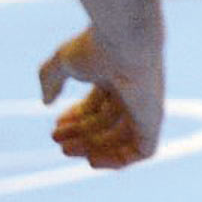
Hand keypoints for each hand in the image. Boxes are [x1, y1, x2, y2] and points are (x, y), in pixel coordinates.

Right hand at [39, 26, 163, 169]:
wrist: (125, 41)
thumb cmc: (96, 46)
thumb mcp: (64, 60)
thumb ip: (51, 78)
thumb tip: (47, 102)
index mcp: (115, 76)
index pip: (96, 106)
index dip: (76, 119)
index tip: (56, 126)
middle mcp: (132, 92)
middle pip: (105, 124)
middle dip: (79, 134)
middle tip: (57, 140)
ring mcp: (145, 107)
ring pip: (119, 139)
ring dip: (90, 148)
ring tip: (66, 148)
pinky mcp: (155, 120)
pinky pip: (142, 151)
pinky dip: (117, 160)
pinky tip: (91, 159)